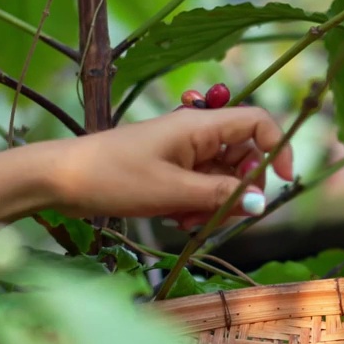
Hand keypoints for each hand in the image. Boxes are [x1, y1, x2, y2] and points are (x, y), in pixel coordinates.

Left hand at [48, 106, 293, 229]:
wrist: (63, 179)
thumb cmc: (114, 177)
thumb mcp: (172, 192)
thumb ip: (220, 196)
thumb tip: (261, 202)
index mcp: (200, 126)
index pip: (258, 122)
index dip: (278, 148)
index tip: (281, 182)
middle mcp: (197, 134)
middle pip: (244, 156)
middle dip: (241, 189)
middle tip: (220, 216)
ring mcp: (184, 152)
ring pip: (224, 177)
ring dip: (216, 203)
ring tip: (187, 221)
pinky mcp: (171, 169)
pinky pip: (201, 186)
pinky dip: (197, 205)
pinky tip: (176, 220)